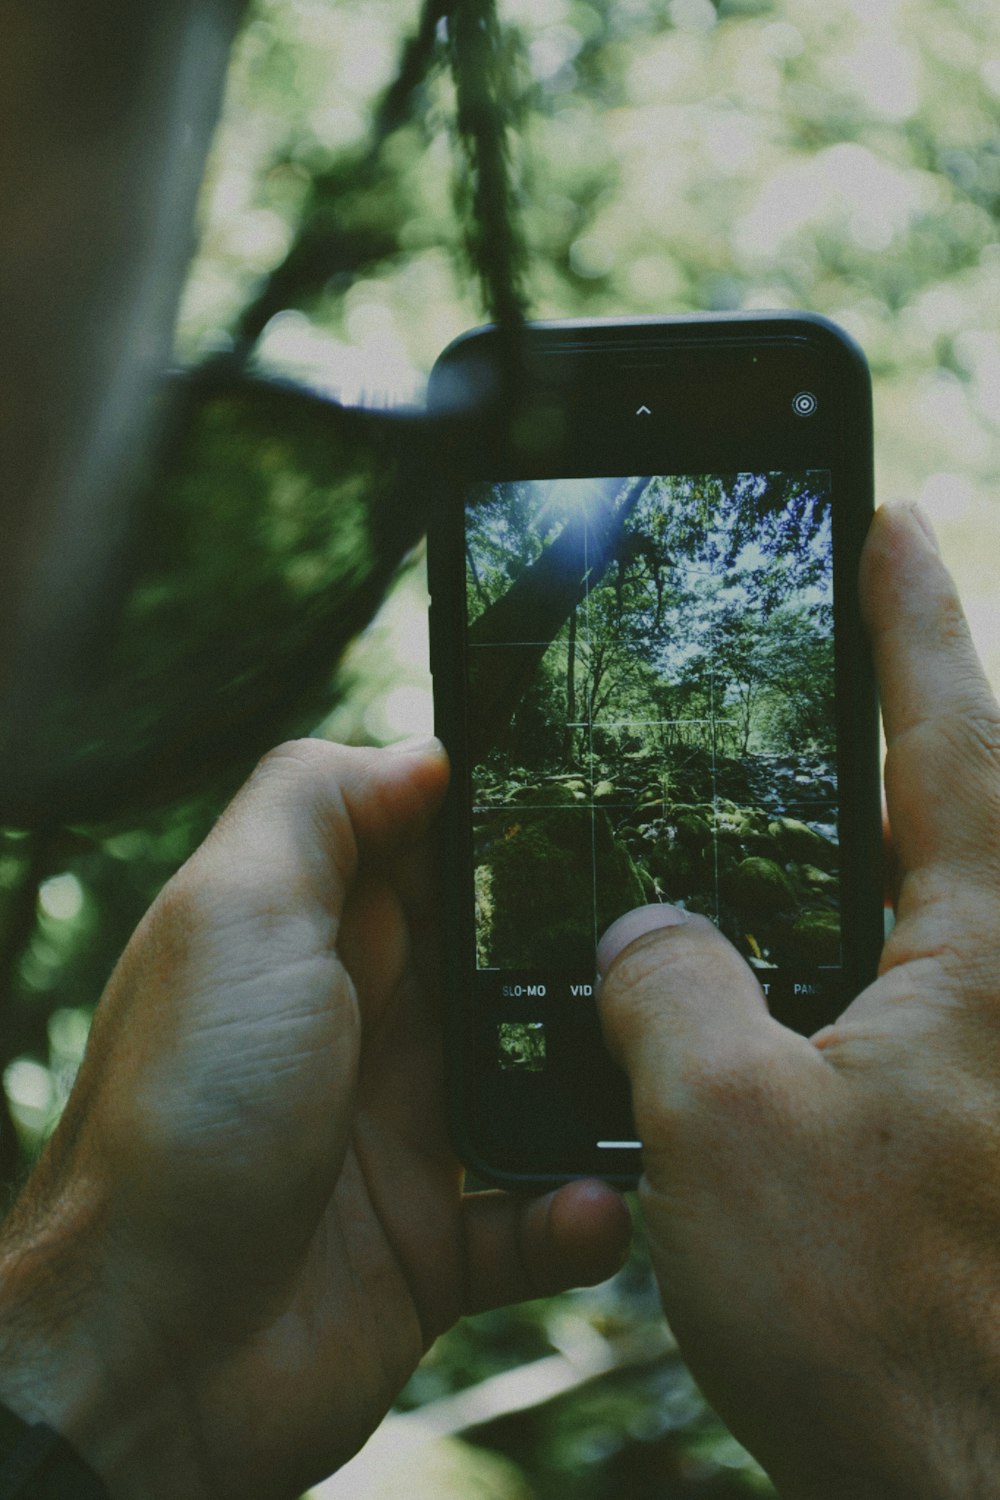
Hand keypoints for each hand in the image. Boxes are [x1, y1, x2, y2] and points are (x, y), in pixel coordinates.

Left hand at [0, 740, 628, 1499]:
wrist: (147, 1354)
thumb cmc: (185, 1116)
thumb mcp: (233, 914)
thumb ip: (315, 807)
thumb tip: (423, 752)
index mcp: (316, 934)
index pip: (432, 846)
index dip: (510, 820)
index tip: (605, 800)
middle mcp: (364, 1024)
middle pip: (504, 958)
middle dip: (584, 949)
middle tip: (674, 942)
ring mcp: (401, 1134)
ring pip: (540, 1084)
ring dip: (598, 1085)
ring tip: (657, 1076)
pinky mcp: (432, 1242)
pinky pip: (534, 1219)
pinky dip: (573, 1217)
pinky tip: (592, 1210)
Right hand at [596, 503, 999, 1499]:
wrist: (977, 1490)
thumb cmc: (886, 1322)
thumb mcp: (726, 1126)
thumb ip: (666, 986)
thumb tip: (643, 938)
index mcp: (985, 953)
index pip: (953, 729)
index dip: (915, 612)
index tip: (894, 516)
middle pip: (958, 800)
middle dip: (891, 713)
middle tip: (813, 662)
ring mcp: (994, 1057)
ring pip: (923, 902)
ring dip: (853, 844)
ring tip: (764, 813)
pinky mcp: (974, 1121)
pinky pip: (905, 990)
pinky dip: (840, 952)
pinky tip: (761, 977)